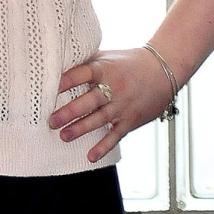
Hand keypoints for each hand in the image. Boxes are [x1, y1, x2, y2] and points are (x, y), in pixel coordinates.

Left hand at [49, 48, 173, 162]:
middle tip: (51, 121)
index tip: (51, 88)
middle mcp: (114, 87)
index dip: (67, 80)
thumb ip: (86, 63)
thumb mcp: (107, 56)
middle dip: (69, 112)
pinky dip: (103, 147)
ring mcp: (123, 105)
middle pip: (89, 101)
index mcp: (105, 68)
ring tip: (63, 136)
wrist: (163, 70)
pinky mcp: (131, 120)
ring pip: (99, 119)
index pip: (82, 74)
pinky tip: (90, 156)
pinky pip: (115, 135)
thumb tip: (58, 67)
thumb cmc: (129, 61)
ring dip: (81, 129)